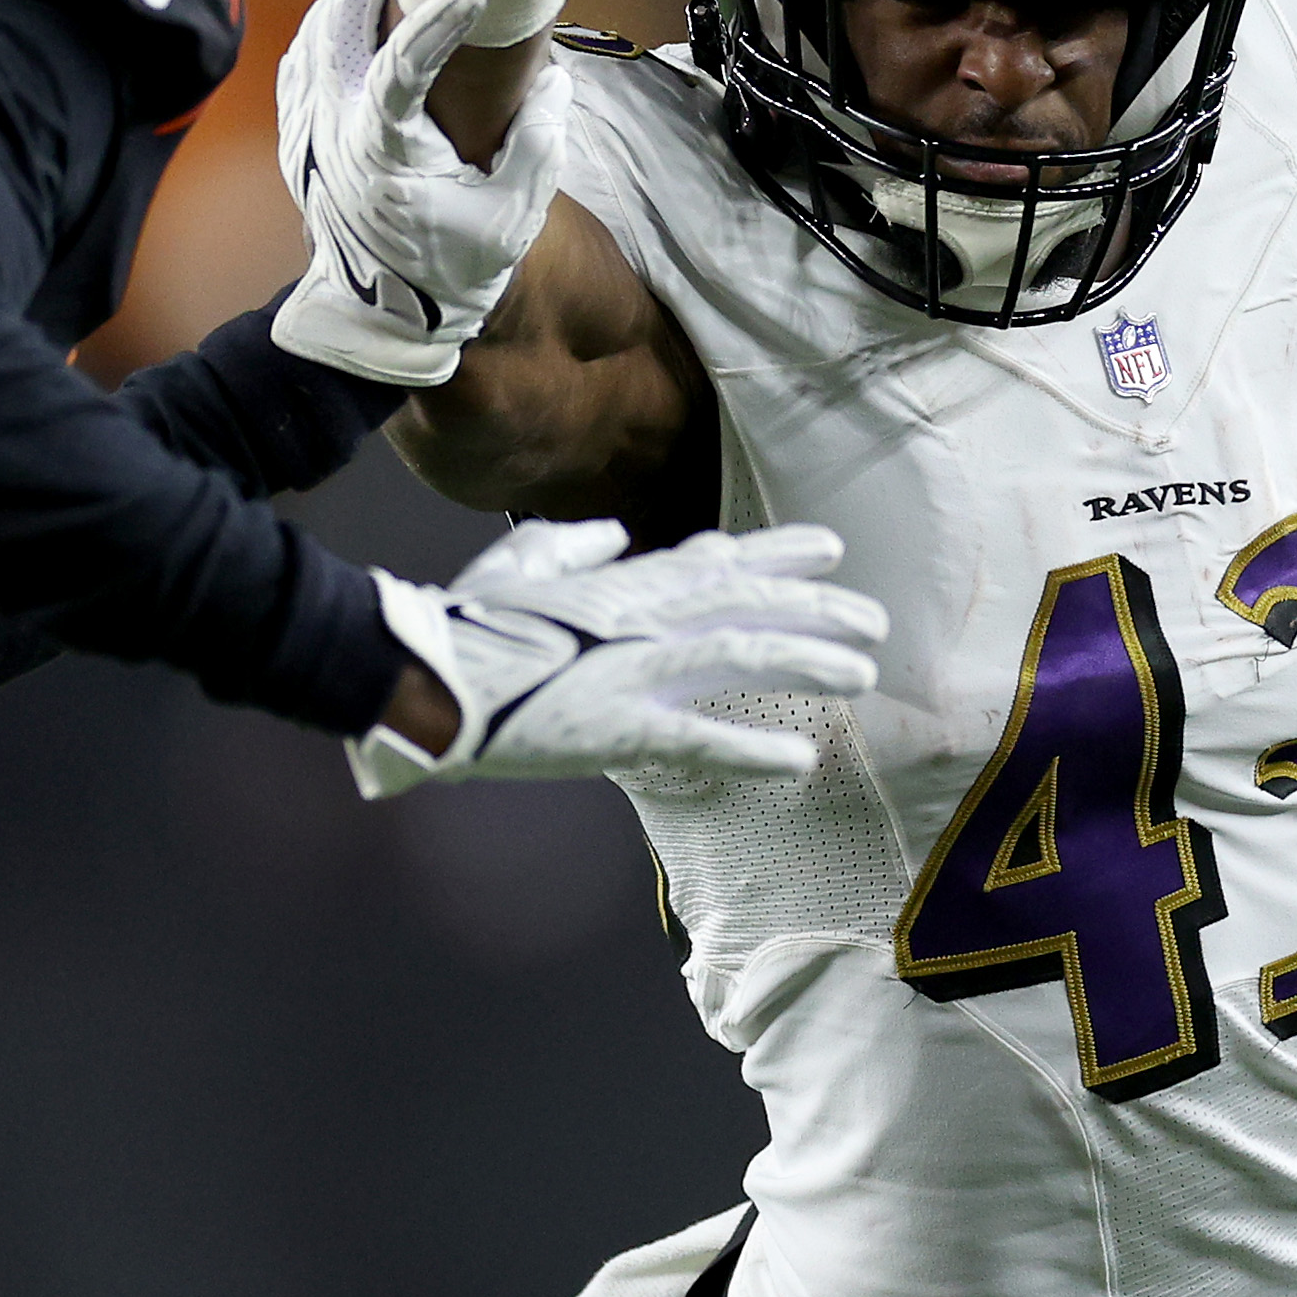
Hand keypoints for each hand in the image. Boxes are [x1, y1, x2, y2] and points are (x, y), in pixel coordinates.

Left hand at [272, 0, 571, 385]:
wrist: (389, 310)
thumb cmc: (456, 262)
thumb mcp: (513, 213)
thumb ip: (538, 143)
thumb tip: (555, 77)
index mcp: (385, 153)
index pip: (401, 74)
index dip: (434, 27)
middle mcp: (336, 131)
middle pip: (343, 26)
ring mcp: (312, 124)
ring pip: (320, 27)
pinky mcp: (305, 121)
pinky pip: (310, 45)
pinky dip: (336, 4)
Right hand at [345, 520, 886, 798]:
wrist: (421, 672)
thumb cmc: (462, 621)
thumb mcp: (519, 563)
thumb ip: (572, 546)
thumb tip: (617, 538)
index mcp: (618, 582)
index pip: (715, 561)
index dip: (775, 553)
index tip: (827, 547)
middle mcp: (640, 616)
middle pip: (747, 601)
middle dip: (817, 606)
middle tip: (875, 617)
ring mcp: (632, 669)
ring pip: (741, 654)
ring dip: (807, 659)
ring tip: (863, 671)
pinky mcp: (615, 727)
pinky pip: (698, 739)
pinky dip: (751, 749)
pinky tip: (800, 759)